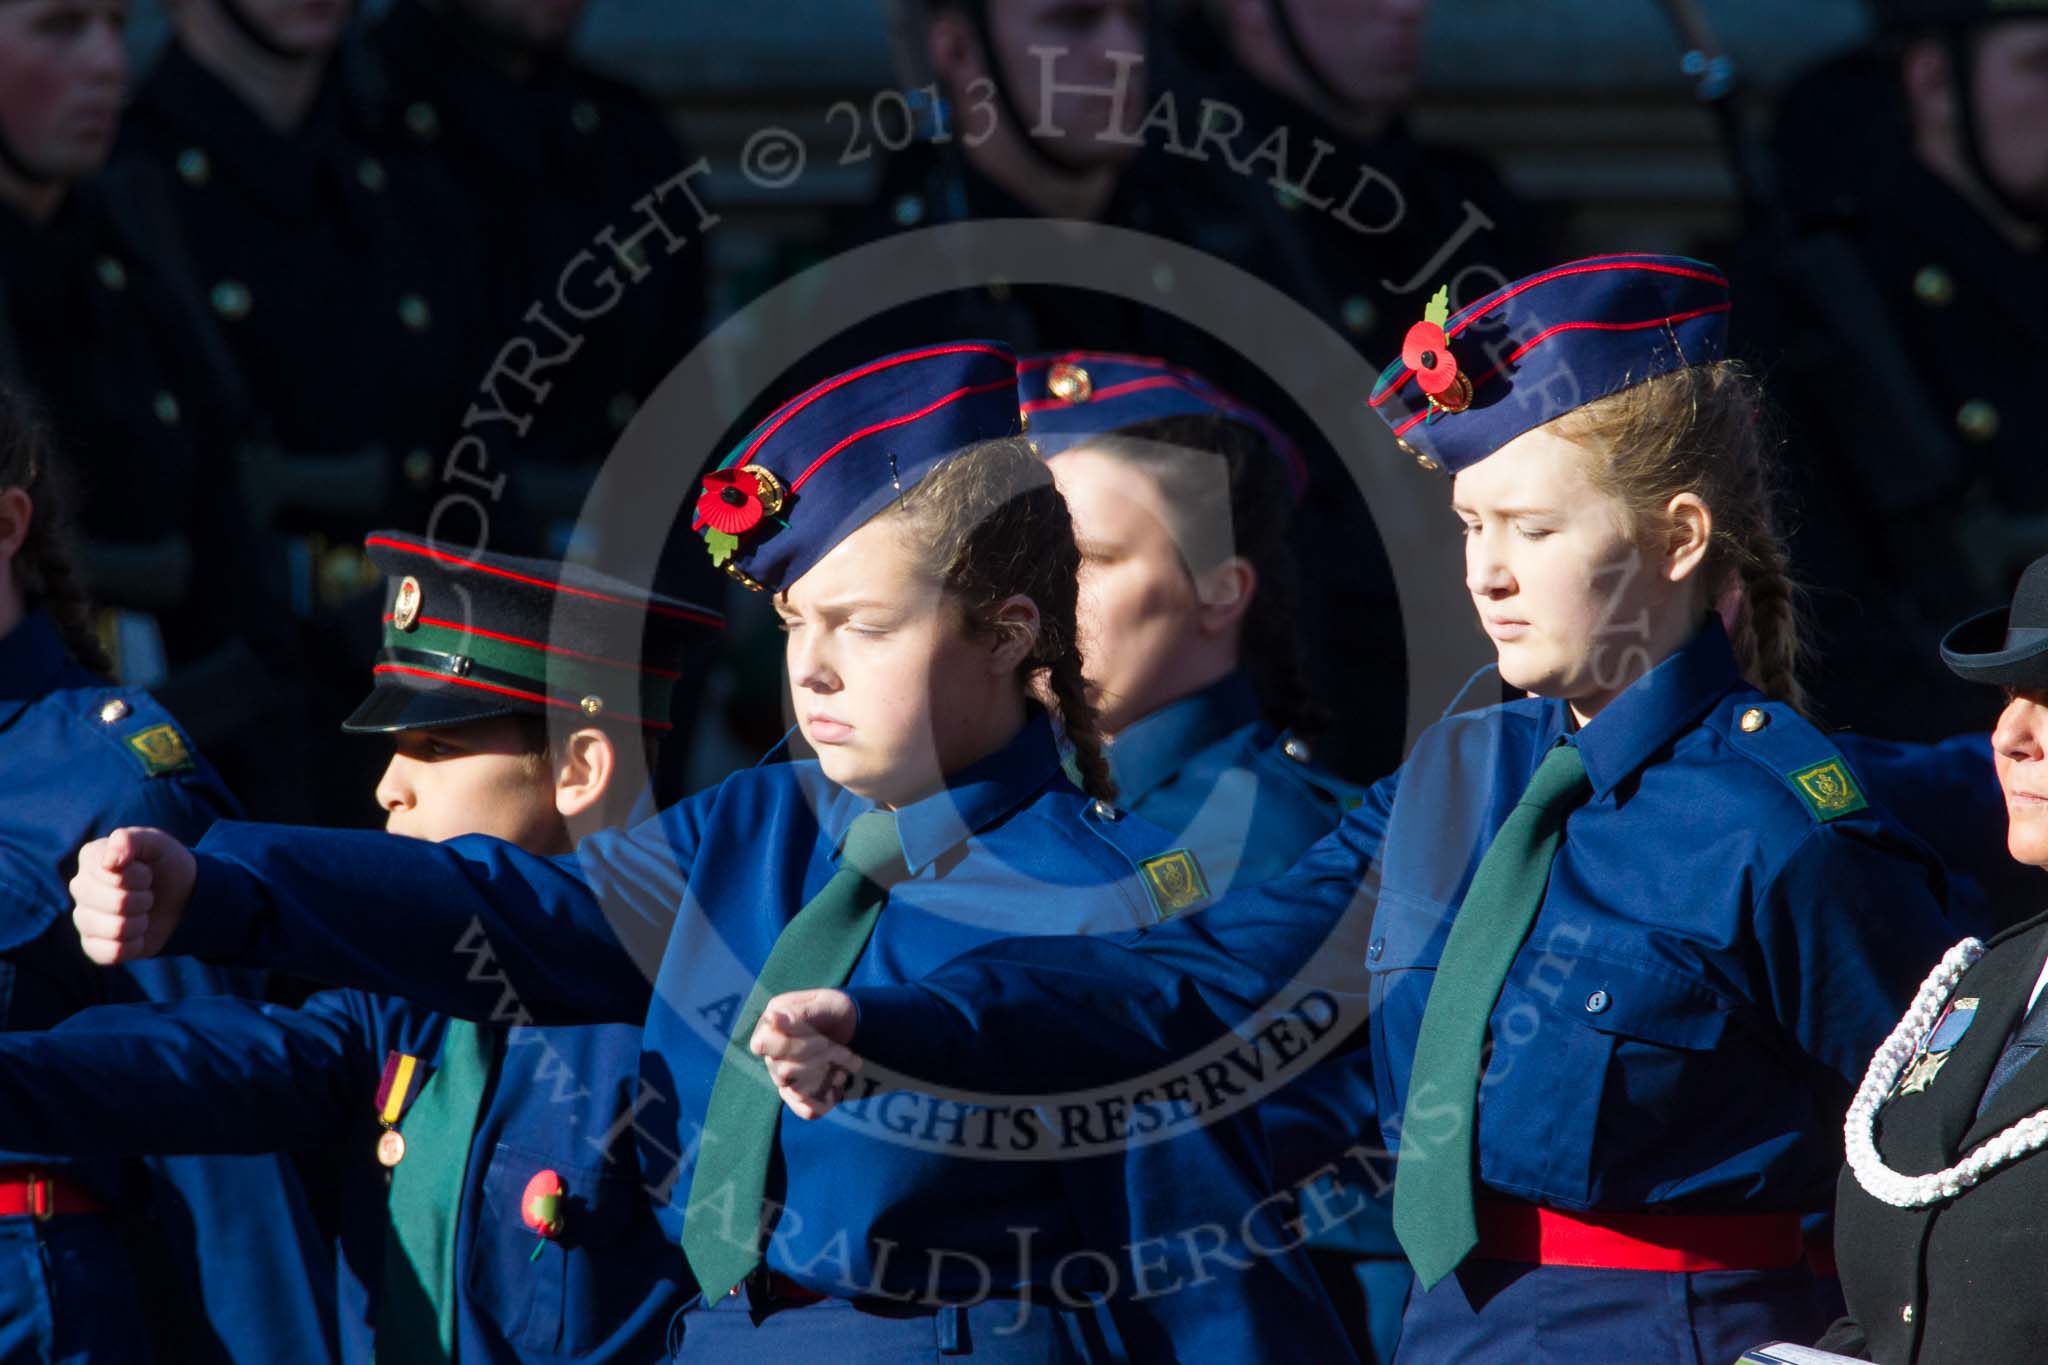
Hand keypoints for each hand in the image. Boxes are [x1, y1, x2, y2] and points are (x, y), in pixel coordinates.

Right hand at [70, 827, 196, 964]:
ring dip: (141, 922)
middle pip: (117, 904)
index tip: (147, 871)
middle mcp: (80, 888)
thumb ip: (131, 840)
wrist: (182, 897)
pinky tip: (137, 934)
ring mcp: (83, 918)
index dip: (141, 876)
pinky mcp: (92, 945)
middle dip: (144, 899)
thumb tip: (110, 861)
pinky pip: (111, 953)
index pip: (114, 874)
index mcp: (91, 858)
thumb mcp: (156, 843)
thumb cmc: (165, 865)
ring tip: (142, 912)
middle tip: (148, 893)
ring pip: (115, 929)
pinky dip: (135, 945)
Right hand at [750, 989, 859, 1119]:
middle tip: (844, 1050)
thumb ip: (799, 1014)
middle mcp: (771, 1052)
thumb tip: (771, 1018)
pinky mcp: (796, 1092)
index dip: (798, 1046)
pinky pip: (801, 1108)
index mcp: (770, 1024)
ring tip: (847, 1062)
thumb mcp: (824, 1005)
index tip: (824, 1041)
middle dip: (820, 1060)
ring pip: (796, 1089)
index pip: (766, 1045)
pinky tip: (833, 1095)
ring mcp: (781, 1074)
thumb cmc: (835, 1011)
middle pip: (784, 1070)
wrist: (853, 1028)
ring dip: (827, 1077)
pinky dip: (819, 1105)